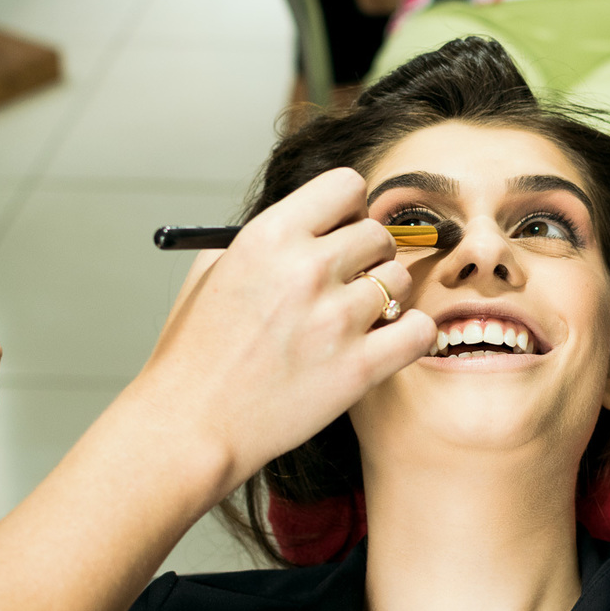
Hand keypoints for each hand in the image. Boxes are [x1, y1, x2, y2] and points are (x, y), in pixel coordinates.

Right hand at [136, 168, 436, 488]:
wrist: (190, 425)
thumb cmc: (196, 352)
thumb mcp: (213, 271)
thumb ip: (267, 240)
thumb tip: (318, 223)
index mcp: (268, 236)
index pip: (346, 185)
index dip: (349, 210)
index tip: (340, 233)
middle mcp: (306, 269)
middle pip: (379, 234)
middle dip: (367, 257)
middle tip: (346, 285)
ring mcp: (335, 319)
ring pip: (400, 281)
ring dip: (384, 298)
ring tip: (353, 322)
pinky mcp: (359, 368)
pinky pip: (419, 329)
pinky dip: (410, 335)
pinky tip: (384, 344)